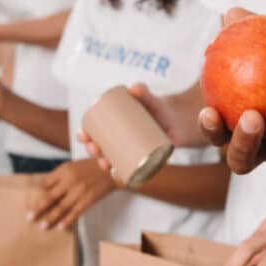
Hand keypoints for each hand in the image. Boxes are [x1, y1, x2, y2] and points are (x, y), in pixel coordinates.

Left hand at [29, 159, 116, 230]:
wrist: (111, 169)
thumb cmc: (90, 167)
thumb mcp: (72, 165)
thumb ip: (59, 175)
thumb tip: (44, 187)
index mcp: (64, 170)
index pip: (45, 183)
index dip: (36, 193)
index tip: (28, 202)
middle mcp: (70, 181)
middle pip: (50, 197)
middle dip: (38, 208)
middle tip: (29, 217)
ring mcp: (79, 191)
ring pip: (61, 207)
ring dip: (51, 218)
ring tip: (42, 226)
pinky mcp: (88, 200)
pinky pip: (75, 212)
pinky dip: (67, 221)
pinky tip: (60, 227)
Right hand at [77, 82, 206, 171]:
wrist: (182, 119)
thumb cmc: (161, 107)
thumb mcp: (150, 100)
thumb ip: (143, 92)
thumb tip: (135, 88)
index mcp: (115, 126)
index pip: (94, 132)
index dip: (84, 136)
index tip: (83, 135)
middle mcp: (121, 140)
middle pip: (101, 149)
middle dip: (93, 152)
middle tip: (95, 150)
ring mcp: (132, 151)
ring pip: (113, 161)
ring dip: (105, 165)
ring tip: (106, 165)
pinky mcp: (145, 160)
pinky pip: (130, 170)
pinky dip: (122, 174)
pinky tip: (118, 177)